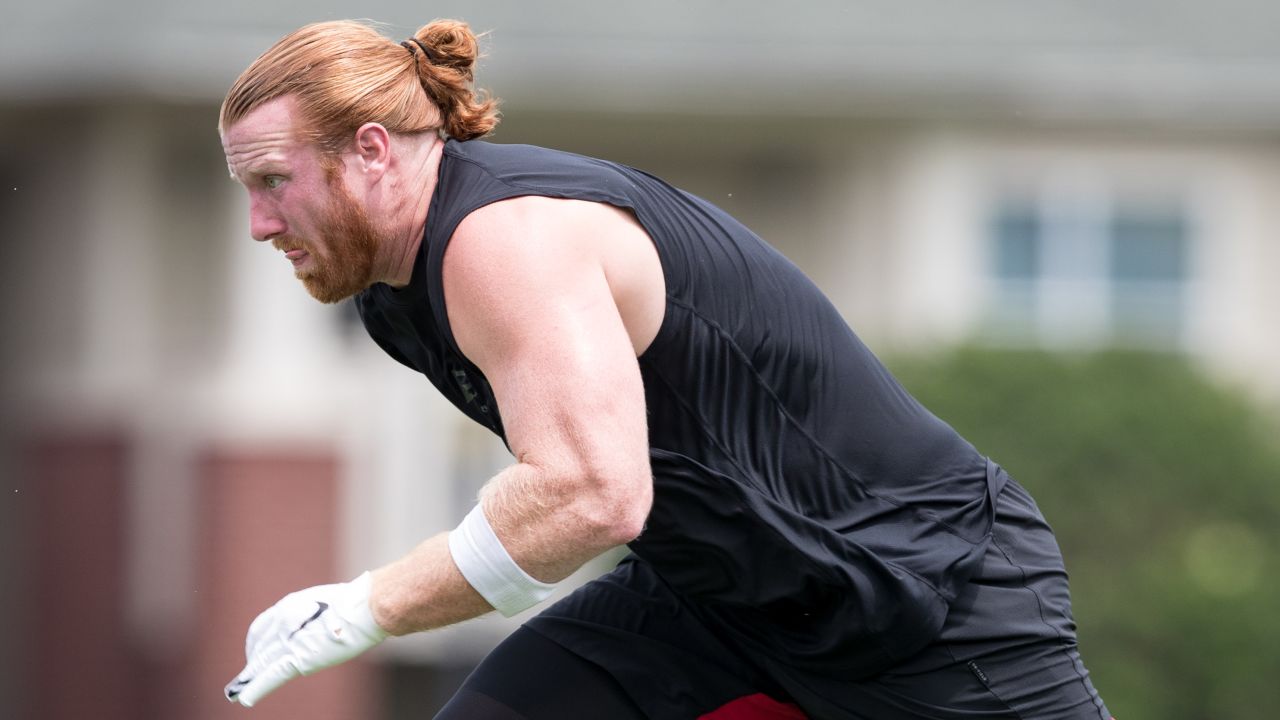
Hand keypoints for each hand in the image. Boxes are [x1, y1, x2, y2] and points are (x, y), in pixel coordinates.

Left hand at [224, 571, 387, 707]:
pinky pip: (271, 676)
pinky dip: (257, 689)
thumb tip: (321, 623)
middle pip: (258, 647)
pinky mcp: (298, 658)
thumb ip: (314, 614)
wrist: (366, 606)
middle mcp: (282, 621)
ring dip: (248, 680)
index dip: (255, 642)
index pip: (261, 627)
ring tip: (236, 692)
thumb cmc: (357, 601)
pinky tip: (246, 699)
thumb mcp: (327, 601)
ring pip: (260, 664)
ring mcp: (288, 640)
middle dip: (251, 663)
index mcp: (289, 606)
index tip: (254, 651)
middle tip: (245, 677)